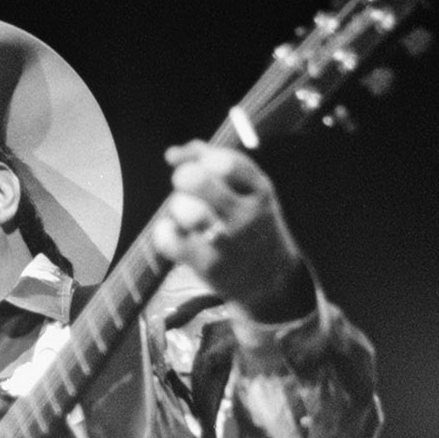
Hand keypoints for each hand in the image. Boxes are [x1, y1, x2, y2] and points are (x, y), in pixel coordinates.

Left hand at [152, 141, 311, 319]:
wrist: (273, 283)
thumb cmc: (253, 227)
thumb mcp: (251, 192)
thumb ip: (215, 161)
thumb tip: (171, 154)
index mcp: (260, 192)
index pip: (223, 162)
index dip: (200, 156)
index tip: (199, 165)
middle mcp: (245, 216)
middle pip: (197, 181)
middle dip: (183, 177)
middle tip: (186, 187)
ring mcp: (226, 243)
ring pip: (184, 210)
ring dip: (177, 206)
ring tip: (185, 213)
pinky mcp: (207, 266)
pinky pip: (169, 239)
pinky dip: (165, 231)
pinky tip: (176, 233)